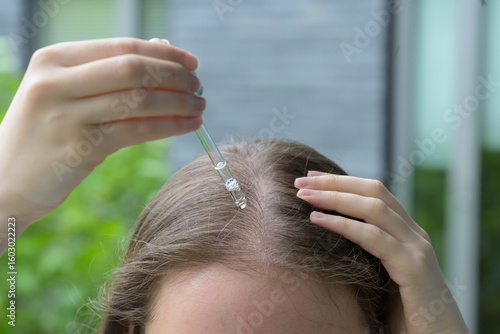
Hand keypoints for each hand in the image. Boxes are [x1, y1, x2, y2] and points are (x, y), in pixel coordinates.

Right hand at [0, 37, 204, 232]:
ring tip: (200, 107)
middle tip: (199, 87)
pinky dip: (170, 126)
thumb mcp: (64, 96)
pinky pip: (137, 130)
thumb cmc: (45, 135)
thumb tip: (164, 59)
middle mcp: (56, 81)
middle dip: (175, 76)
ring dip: (179, 102)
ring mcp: (65, 114)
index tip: (192, 63)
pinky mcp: (78, 147)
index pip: (122, 47)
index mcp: (54, 59)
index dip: (164, 54)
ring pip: (139, 99)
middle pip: (133, 69)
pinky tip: (189, 126)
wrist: (4, 182)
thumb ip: (107, 77)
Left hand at [295, 171, 469, 333]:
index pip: (374, 192)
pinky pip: (374, 238)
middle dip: (335, 182)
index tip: (310, 177)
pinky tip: (317, 220)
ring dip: (335, 198)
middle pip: (373, 191)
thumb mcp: (382, 273)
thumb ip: (368, 252)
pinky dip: (343, 225)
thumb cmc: (405, 312)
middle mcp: (413, 234)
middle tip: (300, 180)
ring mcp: (416, 249)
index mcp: (406, 232)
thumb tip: (330, 238)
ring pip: (373, 208)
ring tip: (303, 196)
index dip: (341, 181)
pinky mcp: (414, 268)